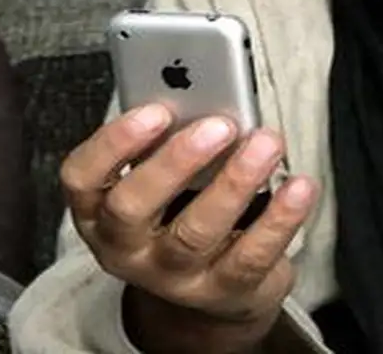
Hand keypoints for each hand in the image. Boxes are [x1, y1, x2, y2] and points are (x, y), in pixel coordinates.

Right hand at [61, 104, 317, 349]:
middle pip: (133, 208)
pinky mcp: (225, 292)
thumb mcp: (163, 176)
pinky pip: (251, 256)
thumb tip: (206, 91)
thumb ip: (170, 138)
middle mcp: (127, 248)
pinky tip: (299, 186)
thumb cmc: (182, 208)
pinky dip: (280, 218)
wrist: (211, 289)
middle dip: (176, 161)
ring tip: (266, 142)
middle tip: (221, 124)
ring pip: (196, 232)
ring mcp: (174, 277)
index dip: (113, 142)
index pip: (82, 178)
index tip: (156, 109)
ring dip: (235, 182)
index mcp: (99, 209)